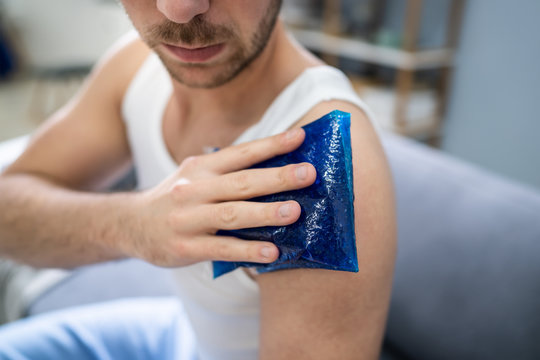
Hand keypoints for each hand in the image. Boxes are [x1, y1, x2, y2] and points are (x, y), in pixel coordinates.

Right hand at [121, 128, 316, 266]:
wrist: (129, 224)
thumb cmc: (175, 198)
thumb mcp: (195, 176)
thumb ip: (227, 173)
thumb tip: (275, 168)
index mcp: (201, 168)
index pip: (241, 153)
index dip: (271, 144)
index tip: (301, 136)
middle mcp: (194, 189)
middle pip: (241, 182)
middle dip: (277, 177)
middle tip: (308, 173)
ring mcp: (188, 219)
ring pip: (232, 214)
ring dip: (265, 212)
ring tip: (295, 211)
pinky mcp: (186, 247)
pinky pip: (222, 249)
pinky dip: (248, 251)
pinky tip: (272, 252)